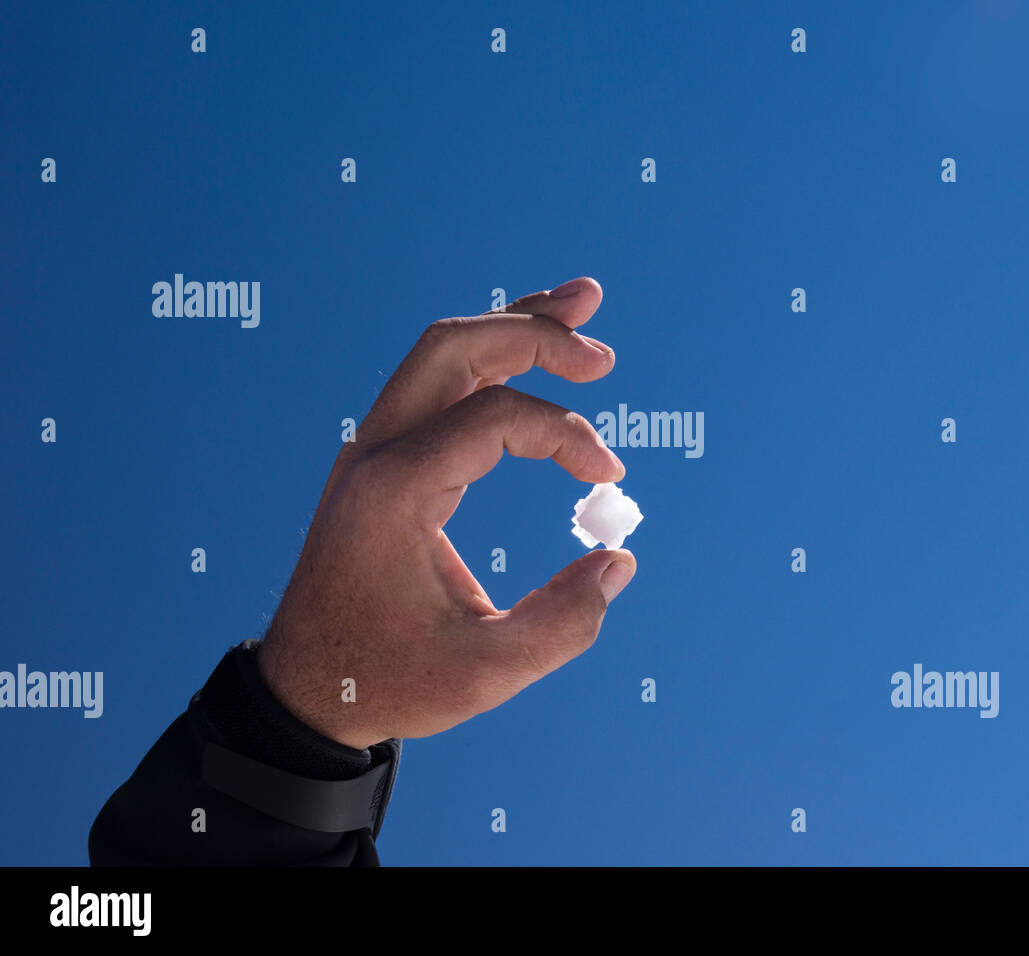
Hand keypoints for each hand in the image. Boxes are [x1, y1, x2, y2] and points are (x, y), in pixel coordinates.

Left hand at [256, 277, 636, 748]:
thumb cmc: (387, 679)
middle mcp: (376, 452)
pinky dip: (487, 360)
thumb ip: (563, 623)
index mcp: (397, 492)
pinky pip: (434, 384)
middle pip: (456, 348)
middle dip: (535, 334)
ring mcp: (370, 449)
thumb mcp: (485, 674)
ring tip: (580, 306)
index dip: (567, 437)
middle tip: (602, 358)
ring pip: (442, 352)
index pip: (495, 417)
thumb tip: (619, 560)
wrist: (302, 688)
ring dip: (511, 328)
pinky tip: (528, 355)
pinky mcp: (379, 459)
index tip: (609, 482)